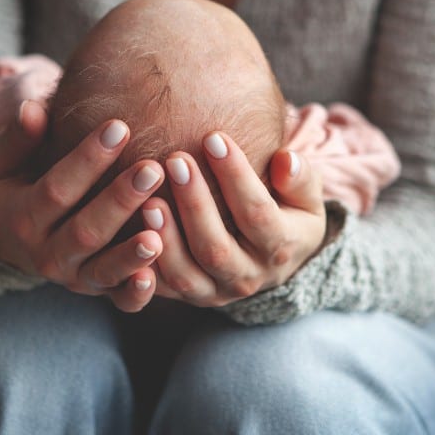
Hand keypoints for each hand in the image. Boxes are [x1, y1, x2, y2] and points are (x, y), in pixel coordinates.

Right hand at [0, 100, 166, 311]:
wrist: (14, 243)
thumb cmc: (24, 187)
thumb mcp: (9, 164)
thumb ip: (19, 139)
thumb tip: (32, 108)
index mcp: (26, 216)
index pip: (57, 188)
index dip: (87, 159)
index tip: (119, 126)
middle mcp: (49, 253)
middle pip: (86, 230)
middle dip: (120, 199)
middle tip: (154, 167)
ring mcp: (76, 277)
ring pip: (104, 269)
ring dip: (131, 253)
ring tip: (159, 233)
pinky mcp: (101, 292)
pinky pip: (119, 301)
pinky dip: (135, 293)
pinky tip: (155, 277)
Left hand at [146, 132, 326, 306]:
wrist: (276, 258)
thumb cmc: (289, 211)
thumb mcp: (307, 195)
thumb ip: (301, 178)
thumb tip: (285, 160)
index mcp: (282, 248)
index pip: (257, 213)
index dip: (236, 176)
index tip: (214, 137)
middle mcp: (249, 277)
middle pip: (216, 247)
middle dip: (194, 203)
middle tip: (175, 160)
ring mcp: (216, 292)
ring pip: (186, 273)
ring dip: (166, 238)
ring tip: (148, 199)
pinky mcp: (188, 297)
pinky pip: (160, 290)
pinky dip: (142, 267)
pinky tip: (127, 235)